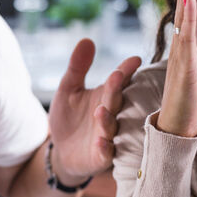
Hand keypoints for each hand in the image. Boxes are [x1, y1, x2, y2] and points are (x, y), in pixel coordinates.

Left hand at [48, 39, 140, 185]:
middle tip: (117, 76)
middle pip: (115, 100)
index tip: (135, 60)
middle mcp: (111, 115)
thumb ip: (77, 67)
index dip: (126, 70)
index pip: (118, 81)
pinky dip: (104, 148)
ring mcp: (107, 136)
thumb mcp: (68, 90)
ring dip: (107, 119)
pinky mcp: (100, 156)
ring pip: (111, 127)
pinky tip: (101, 142)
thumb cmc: (69, 119)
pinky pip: (105, 153)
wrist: (62, 152)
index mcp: (105, 96)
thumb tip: (87, 40)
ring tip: (100, 110)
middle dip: (116, 89)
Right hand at [157, 0, 196, 136]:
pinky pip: (187, 37)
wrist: (181, 129)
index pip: (192, 7)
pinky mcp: (185, 67)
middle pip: (186, 4)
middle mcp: (182, 45)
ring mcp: (182, 55)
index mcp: (189, 44)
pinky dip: (188, 17)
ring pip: (184, 15)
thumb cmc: (191, 101)